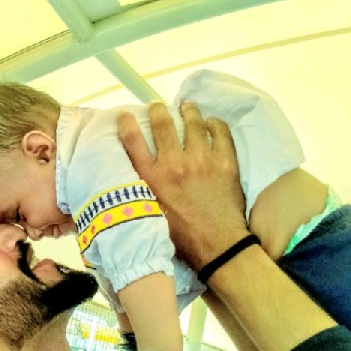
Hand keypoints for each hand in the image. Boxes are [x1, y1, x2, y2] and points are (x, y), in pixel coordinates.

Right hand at [117, 102, 248, 270]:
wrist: (217, 244)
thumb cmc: (180, 236)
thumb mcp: (151, 214)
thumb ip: (145, 192)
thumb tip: (138, 179)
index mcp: (153, 180)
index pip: (134, 143)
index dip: (127, 125)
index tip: (125, 115)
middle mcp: (174, 165)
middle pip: (163, 126)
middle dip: (158, 111)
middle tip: (158, 106)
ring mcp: (202, 161)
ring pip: (194, 124)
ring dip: (188, 112)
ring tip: (186, 107)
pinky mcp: (225, 162)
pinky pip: (220, 133)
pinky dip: (214, 124)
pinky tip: (211, 123)